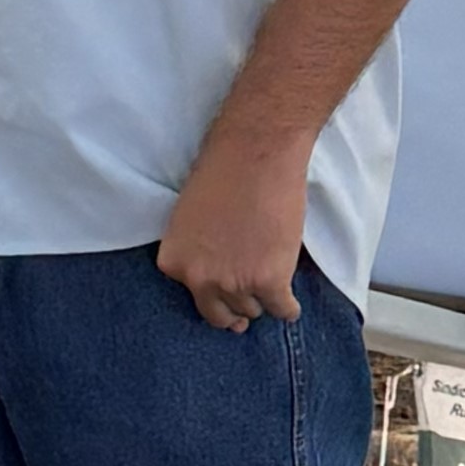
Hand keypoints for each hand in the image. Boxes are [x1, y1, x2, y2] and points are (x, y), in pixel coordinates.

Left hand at [157, 141, 308, 331]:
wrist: (257, 152)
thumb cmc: (222, 171)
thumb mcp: (190, 218)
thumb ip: (198, 252)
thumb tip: (216, 278)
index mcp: (174, 262)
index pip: (194, 294)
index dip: (213, 286)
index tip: (225, 284)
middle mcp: (199, 279)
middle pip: (220, 313)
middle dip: (234, 308)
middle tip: (244, 310)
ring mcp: (235, 284)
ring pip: (253, 310)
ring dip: (262, 299)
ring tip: (271, 282)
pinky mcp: (271, 282)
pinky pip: (284, 311)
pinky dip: (288, 308)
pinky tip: (290, 302)